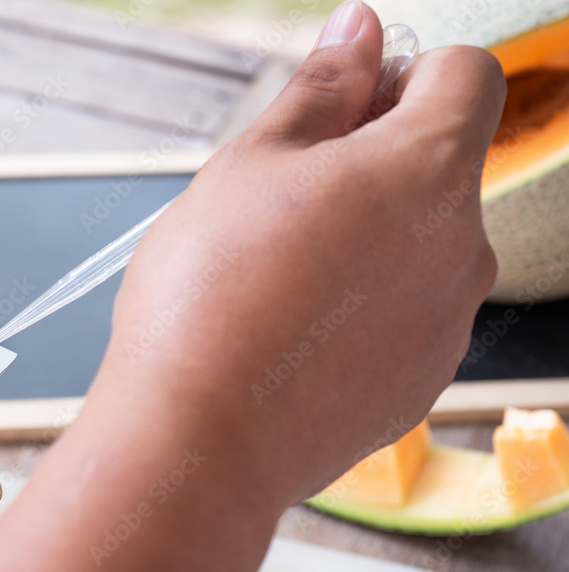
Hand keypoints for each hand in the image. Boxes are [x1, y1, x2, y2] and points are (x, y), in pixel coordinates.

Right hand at [101, 2, 505, 507]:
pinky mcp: (420, 383)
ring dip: (368, 239)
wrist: (200, 436)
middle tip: (284, 202)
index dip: (404, 77)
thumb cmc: (210, 296)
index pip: (467, 77)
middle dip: (375, 165)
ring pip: (420, 247)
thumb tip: (361, 30)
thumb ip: (322, 89)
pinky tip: (294, 331)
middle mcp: (461, 249)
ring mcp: (447, 325)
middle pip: (441, 169)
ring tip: (279, 277)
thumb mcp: (250, 164)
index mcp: (425, 173)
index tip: (348, 111)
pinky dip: (365, 308)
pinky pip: (406, 316)